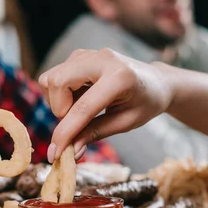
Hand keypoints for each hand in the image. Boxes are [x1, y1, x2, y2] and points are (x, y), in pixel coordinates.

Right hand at [38, 48, 172, 161]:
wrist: (156, 81)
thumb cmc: (145, 103)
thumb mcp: (125, 123)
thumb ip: (95, 134)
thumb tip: (71, 152)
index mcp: (119, 77)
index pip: (82, 107)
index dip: (65, 133)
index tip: (55, 154)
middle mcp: (101, 59)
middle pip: (56, 82)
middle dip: (58, 109)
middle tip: (76, 123)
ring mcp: (87, 54)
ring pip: (51, 79)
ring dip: (58, 102)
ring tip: (81, 110)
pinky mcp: (78, 55)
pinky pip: (54, 77)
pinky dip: (60, 94)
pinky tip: (80, 98)